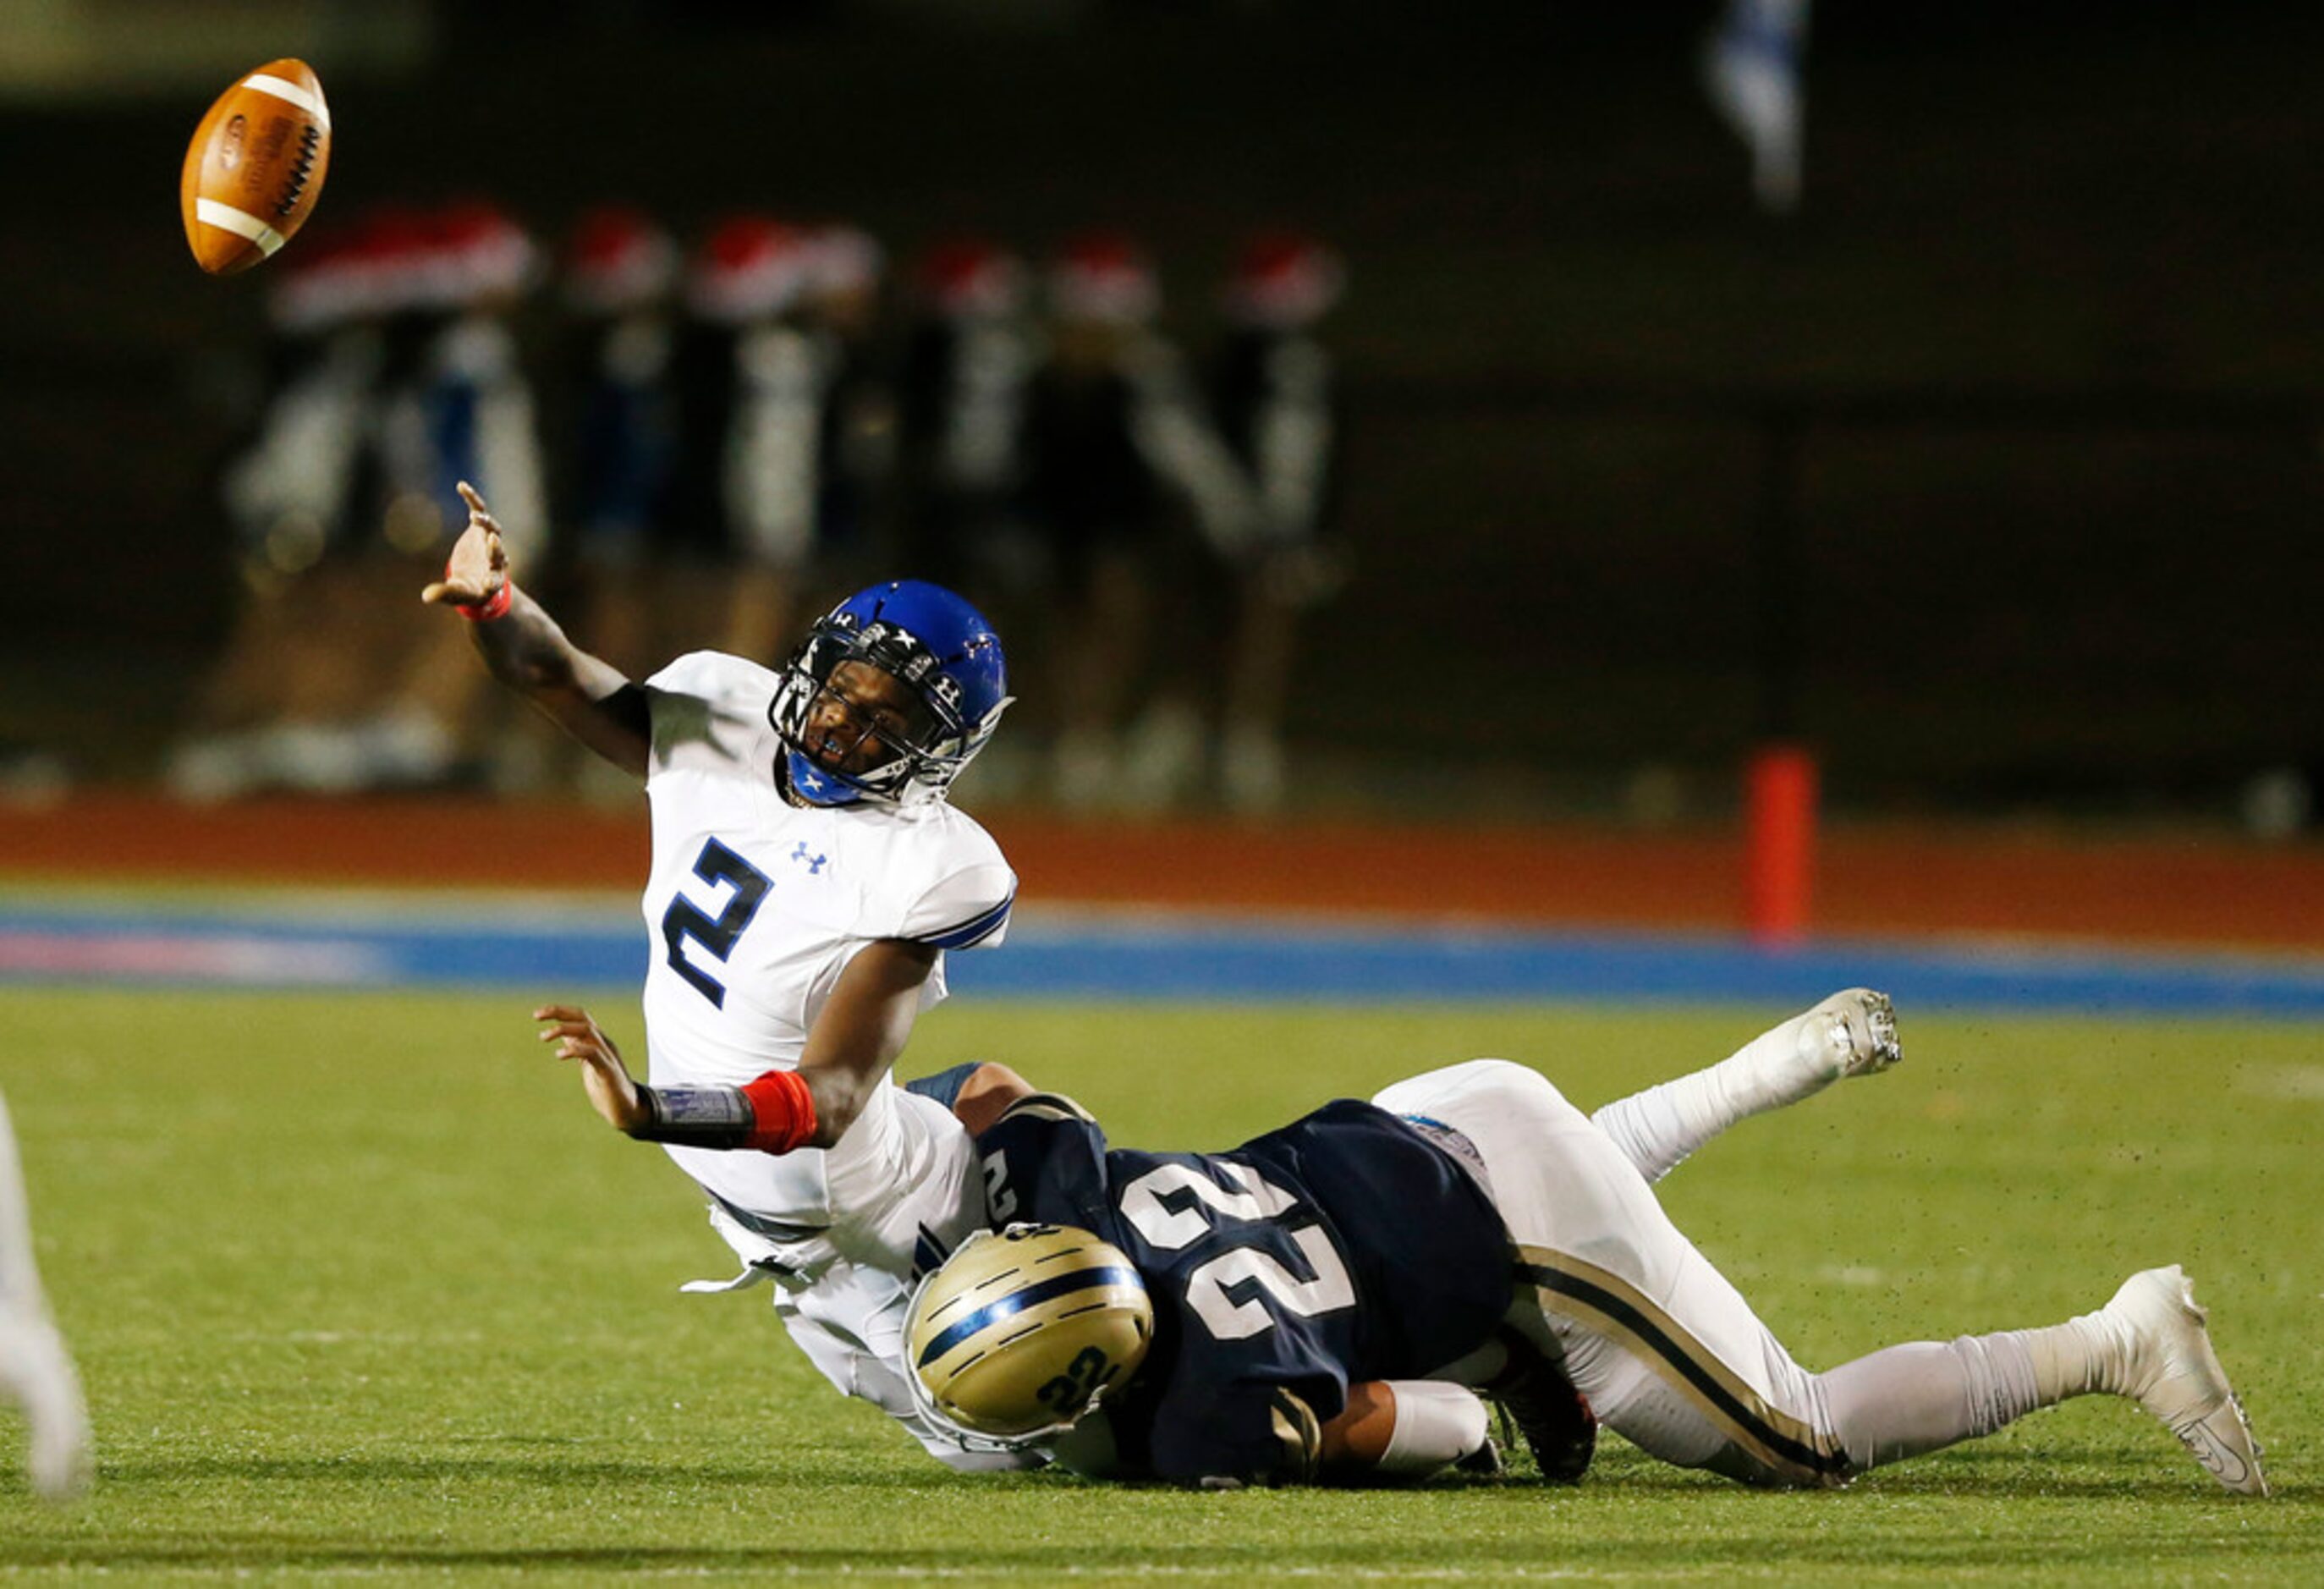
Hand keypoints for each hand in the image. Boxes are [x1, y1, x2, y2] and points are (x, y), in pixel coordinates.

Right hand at [421, 481, 509, 607]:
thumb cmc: (467, 590)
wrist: (475, 578)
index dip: (492, 581)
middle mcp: (495, 560)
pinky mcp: (481, 529)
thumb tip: (426, 597)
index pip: (495, 581)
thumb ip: (445, 594)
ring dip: (486, 523)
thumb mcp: (456, 594)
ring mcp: (490, 541)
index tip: (488, 582)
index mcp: (492, 580)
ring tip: (474, 516)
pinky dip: (472, 500)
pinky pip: (479, 511)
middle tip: (492, 540)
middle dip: (495, 548)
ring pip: (493, 530)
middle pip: (499, 554)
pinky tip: (462, 486)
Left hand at [535, 1003, 649, 1132]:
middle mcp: (604, 1044)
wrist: (626, 1110)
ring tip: (543, 1037)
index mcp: (598, 1042)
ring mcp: (608, 1056)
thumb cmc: (606, 1088)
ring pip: (587, 1030)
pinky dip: (575, 1049)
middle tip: (536, 1016)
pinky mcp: (608, 1071)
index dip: (560, 1011)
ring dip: (563, 1029)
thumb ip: (580, 1049)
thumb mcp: (588, 1064)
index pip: (580, 1017)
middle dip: (559, 1012)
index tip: (538, 1014)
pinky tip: (560, 1054)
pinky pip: (593, 1053)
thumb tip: (565, 1036)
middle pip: (583, 1018)